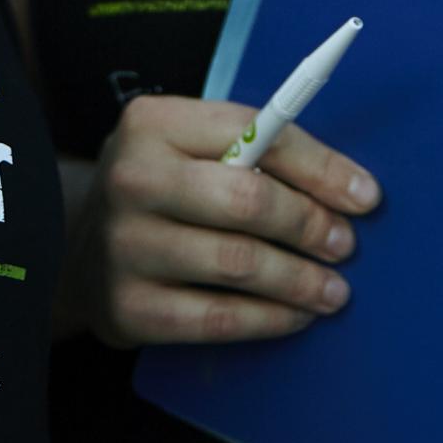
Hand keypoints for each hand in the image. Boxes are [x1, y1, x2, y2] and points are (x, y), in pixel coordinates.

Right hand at [75, 94, 377, 346]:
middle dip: (311, 226)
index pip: (256, 133)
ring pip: (239, 264)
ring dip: (300, 280)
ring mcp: (125, 246)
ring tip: (333, 290)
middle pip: (248, 200)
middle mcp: (132, 178)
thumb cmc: (162, 193)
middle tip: (345, 246)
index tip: (364, 197)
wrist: (77, 252)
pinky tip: (294, 315)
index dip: (319, 167)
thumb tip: (350, 189)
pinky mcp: (127, 307)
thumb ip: (256, 152)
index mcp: (153, 122)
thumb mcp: (190, 149)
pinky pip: (217, 318)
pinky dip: (269, 319)